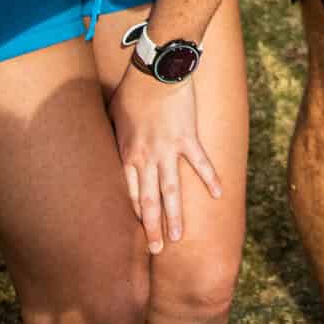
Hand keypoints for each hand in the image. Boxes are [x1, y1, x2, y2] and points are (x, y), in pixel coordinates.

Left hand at [109, 68, 223, 252]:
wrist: (156, 73)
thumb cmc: (131, 92)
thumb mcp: (112, 117)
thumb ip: (113, 138)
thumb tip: (106, 148)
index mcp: (127, 155)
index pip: (130, 194)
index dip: (134, 216)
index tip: (137, 234)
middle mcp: (146, 158)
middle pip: (148, 201)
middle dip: (152, 227)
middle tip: (156, 250)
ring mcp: (168, 150)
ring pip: (172, 190)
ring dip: (175, 215)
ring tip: (179, 237)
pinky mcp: (188, 138)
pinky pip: (200, 163)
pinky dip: (210, 178)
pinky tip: (218, 195)